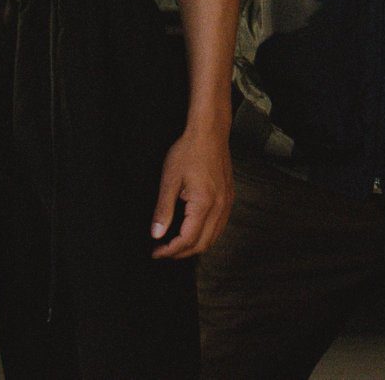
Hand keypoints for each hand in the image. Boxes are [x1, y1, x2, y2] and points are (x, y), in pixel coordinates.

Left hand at [151, 120, 233, 258]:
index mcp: (204, 204)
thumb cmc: (189, 151)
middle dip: (181, 253)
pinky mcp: (229, 197)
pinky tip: (193, 230)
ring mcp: (227, 202)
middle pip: (203, 244)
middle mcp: (220, 206)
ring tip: (175, 244)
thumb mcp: (170, 179)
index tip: (156, 252)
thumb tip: (156, 234)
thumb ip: (163, 209)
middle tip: (163, 251)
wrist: (210, 132)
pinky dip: (206, 234)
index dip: (170, 250)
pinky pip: (220, 225)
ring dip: (194, 246)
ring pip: (214, 237)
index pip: (187, 240)